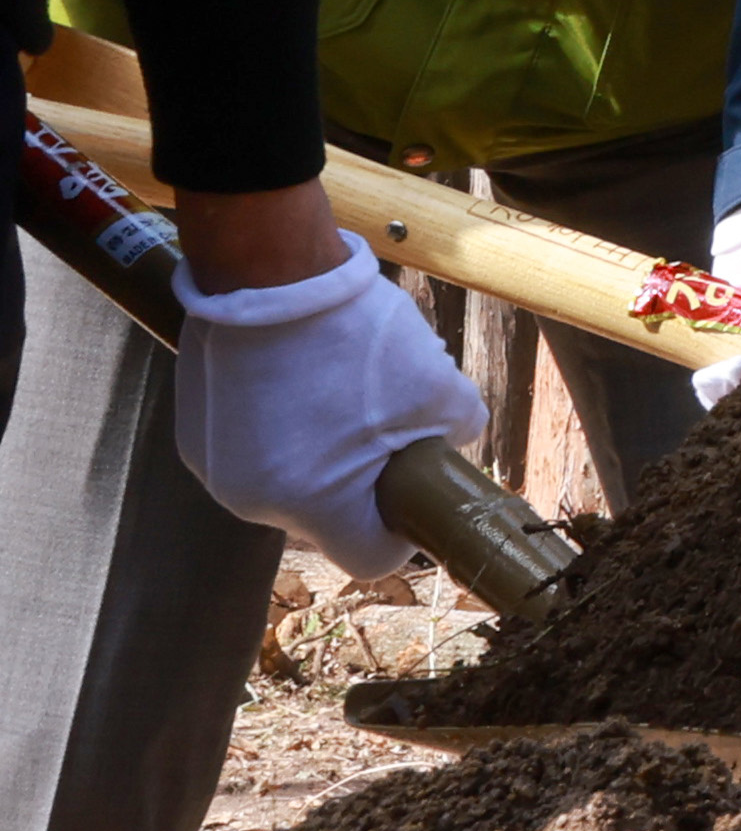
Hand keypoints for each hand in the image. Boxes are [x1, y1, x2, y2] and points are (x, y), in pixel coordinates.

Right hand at [169, 249, 483, 578]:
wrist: (267, 274)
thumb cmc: (355, 335)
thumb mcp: (438, 386)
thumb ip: (457, 431)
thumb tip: (453, 444)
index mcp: (312, 503)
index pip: (369, 556)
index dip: (403, 531)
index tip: (415, 493)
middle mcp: (253, 501)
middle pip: (328, 517)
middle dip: (363, 481)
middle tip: (384, 423)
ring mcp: (216, 471)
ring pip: (291, 484)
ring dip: (322, 454)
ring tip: (341, 389)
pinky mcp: (194, 438)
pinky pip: (254, 454)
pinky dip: (283, 431)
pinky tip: (300, 379)